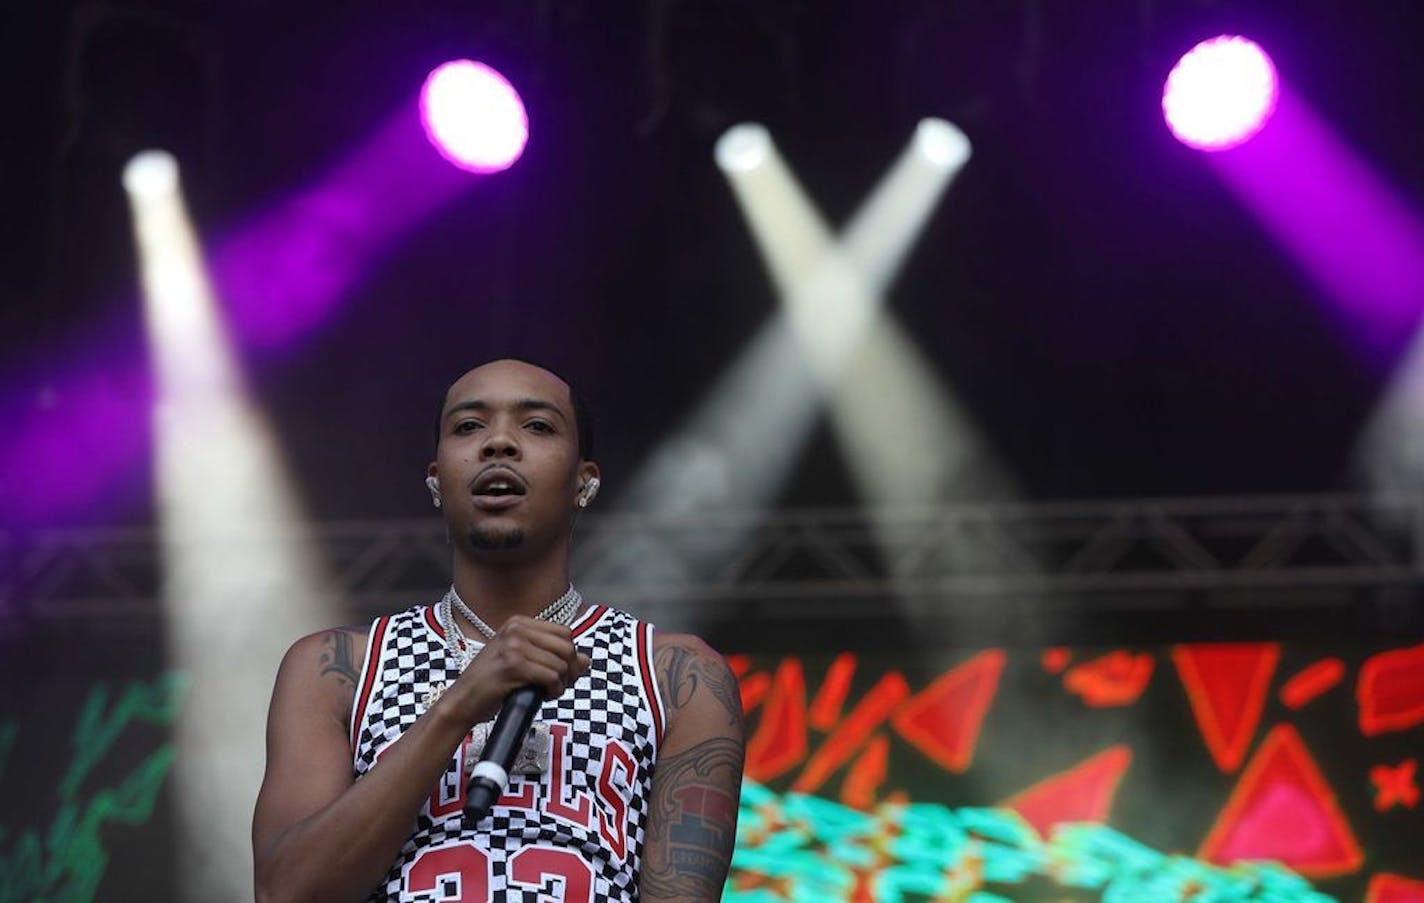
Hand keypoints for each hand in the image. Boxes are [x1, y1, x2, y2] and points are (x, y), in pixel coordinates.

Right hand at [444, 616, 590, 725]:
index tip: (564, 672)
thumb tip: (586, 660)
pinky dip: (554, 690)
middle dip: (571, 670)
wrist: (462, 700)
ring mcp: (514, 646)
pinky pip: (551, 676)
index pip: (564, 632)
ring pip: (561, 663)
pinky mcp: (513, 666)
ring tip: (549, 692)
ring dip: (562, 683)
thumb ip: (551, 656)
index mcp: (517, 623)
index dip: (570, 654)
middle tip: (561, 685)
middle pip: (566, 646)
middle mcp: (516, 629)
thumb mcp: (521, 662)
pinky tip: (545, 696)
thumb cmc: (491, 683)